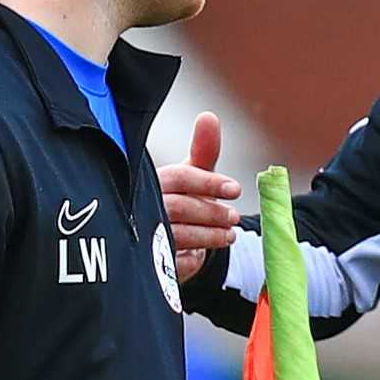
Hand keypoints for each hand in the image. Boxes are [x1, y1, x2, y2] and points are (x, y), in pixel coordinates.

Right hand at [158, 111, 241, 282]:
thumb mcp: (193, 175)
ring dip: (209, 235)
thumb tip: (209, 116)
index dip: (209, 182)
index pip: (180, 176)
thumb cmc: (180, 199)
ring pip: (178, 234)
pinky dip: (192, 259)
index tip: (235, 189)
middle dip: (212, 212)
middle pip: (180, 206)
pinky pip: (173, 263)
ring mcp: (143, 234)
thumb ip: (204, 149)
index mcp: (154, 180)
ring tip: (229, 234)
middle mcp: (144, 205)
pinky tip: (202, 255)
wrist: (163, 238)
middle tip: (234, 216)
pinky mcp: (147, 262)